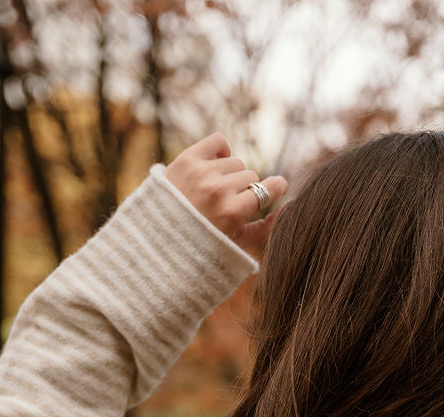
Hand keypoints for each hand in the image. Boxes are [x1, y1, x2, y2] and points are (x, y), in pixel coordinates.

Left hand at [165, 133, 287, 258]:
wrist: (155, 239)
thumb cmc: (199, 247)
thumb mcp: (233, 245)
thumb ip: (263, 229)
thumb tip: (287, 210)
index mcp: (232, 213)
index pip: (268, 189)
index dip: (275, 188)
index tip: (278, 187)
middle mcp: (218, 190)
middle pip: (251, 177)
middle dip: (245, 189)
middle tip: (229, 204)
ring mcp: (201, 172)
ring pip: (235, 162)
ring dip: (230, 174)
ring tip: (214, 192)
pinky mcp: (186, 159)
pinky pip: (218, 142)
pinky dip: (220, 150)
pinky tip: (214, 166)